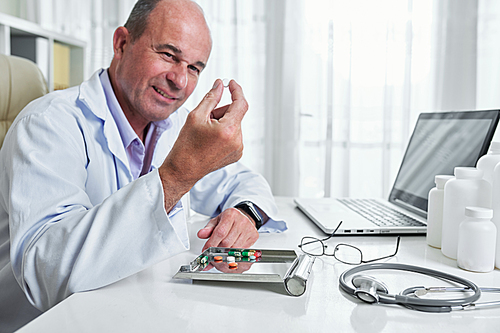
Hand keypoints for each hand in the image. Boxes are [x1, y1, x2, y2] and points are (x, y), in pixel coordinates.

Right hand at [159, 79, 247, 210]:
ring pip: (234, 124)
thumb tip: (220, 85)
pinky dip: (224, 132)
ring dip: (223, 122)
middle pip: (235, 114)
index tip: (231, 83)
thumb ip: (211, 98)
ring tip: (206, 132)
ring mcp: (238, 149)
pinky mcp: (237, 154)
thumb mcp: (196, 116)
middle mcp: (237, 141)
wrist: (183, 170)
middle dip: (222, 111)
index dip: (236, 90)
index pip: (241, 103)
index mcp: (228, 130)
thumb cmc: (186, 145)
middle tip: (205, 118)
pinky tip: (211, 140)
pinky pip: (234, 135)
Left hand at [197, 208, 258, 251]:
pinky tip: (230, 251)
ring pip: (234, 248)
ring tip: (221, 252)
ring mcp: (249, 229)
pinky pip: (242, 250)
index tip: (206, 250)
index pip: (220, 232)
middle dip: (218, 250)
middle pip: (227, 242)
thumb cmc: (229, 219)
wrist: (244, 216)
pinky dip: (235, 253)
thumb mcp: (216, 221)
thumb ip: (208, 229)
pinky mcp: (254, 236)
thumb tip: (201, 234)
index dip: (211, 243)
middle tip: (212, 253)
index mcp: (231, 214)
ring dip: (226, 253)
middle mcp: (242, 221)